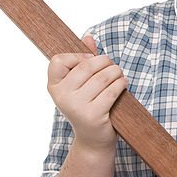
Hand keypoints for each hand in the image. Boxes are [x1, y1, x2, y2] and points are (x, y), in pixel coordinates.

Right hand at [46, 35, 127, 151]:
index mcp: (54, 86)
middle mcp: (62, 96)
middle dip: (104, 62)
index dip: (77, 56)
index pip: (59, 60)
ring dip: (115, 72)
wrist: (93, 139)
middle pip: (86, 65)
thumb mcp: (80, 84)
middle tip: (112, 66)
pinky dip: (120, 84)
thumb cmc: (87, 105)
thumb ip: (82, 60)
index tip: (88, 61)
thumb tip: (88, 37)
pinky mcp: (93, 115)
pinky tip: (122, 84)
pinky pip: (112, 90)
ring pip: (102, 77)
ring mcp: (76, 106)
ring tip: (118, 74)